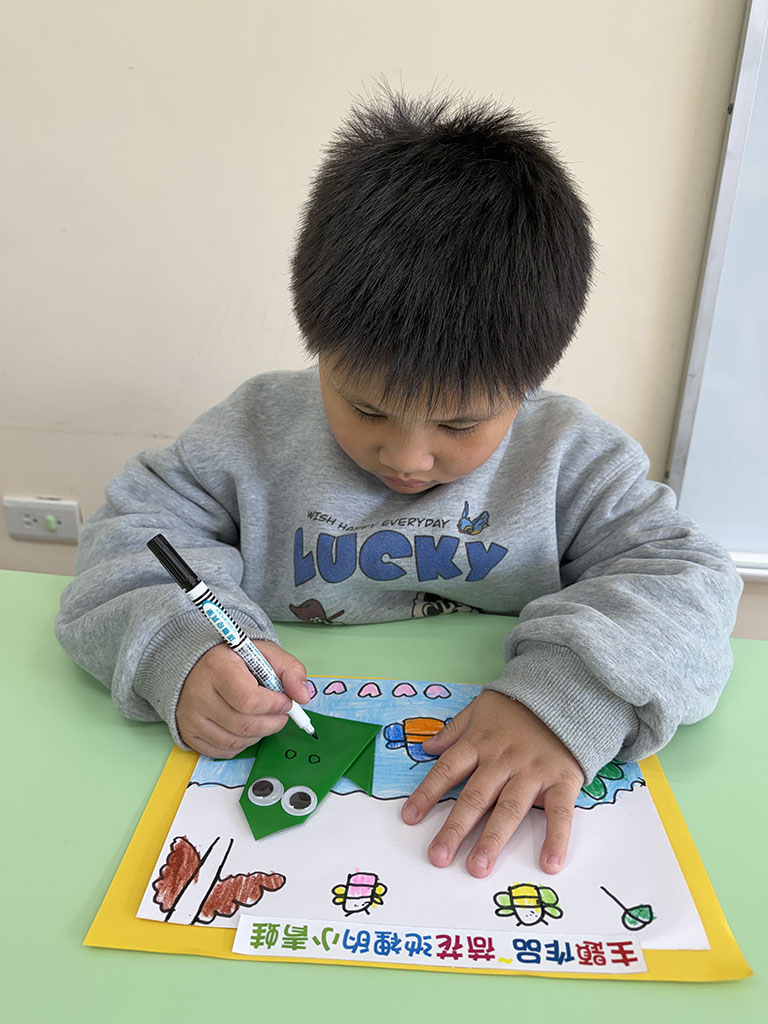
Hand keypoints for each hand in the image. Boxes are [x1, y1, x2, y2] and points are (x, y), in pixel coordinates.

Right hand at [176, 640, 308, 757]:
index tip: (285, 700)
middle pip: (244, 725)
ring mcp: (191, 716)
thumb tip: (303, 697)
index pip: (249, 700)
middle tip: (281, 714)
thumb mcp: (265, 653)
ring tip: (265, 719)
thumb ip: (290, 670)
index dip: (274, 705)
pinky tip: (247, 728)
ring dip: (260, 735)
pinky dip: (242, 744)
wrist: (198, 664)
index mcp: (218, 667)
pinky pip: (222, 751)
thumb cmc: (235, 659)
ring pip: (235, 741)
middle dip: (272, 723)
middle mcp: (199, 694)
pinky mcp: (188, 732)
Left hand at [401, 690, 583, 876]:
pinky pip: (559, 812)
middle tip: (438, 857)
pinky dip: (556, 838)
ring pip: (509, 809)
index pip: (447, 770)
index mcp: (479, 743)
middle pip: (475, 797)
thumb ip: (453, 730)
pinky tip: (549, 863)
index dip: (427, 794)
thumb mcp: (479, 709)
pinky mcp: (562, 780)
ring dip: (493, 840)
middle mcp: (502, 760)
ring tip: (478, 867)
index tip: (409, 818)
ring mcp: (532, 771)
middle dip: (455, 828)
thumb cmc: (517, 707)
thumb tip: (426, 748)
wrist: (565, 693)